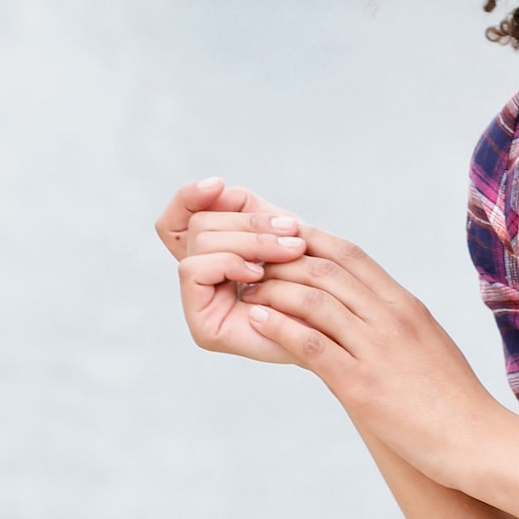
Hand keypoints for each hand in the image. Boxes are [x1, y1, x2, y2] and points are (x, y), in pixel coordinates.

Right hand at [156, 176, 311, 362]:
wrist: (341, 334)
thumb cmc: (317, 283)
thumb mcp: (281, 233)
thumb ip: (249, 210)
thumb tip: (219, 188)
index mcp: (215, 257)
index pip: (178, 219)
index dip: (189, 197)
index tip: (218, 185)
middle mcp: (202, 281)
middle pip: (198, 224)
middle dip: (247, 222)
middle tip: (292, 231)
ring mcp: (200, 306)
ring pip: (200, 242)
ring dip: (250, 240)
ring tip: (290, 251)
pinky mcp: (203, 328)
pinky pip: (194, 269)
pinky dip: (230, 263)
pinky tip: (260, 274)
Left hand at [244, 226, 499, 481]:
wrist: (476, 440)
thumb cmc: (454, 400)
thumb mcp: (428, 345)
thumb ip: (397, 324)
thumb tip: (367, 314)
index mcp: (407, 305)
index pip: (351, 255)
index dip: (310, 240)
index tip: (280, 239)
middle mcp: (392, 318)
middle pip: (326, 269)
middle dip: (282, 261)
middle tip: (251, 263)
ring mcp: (377, 349)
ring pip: (314, 300)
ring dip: (273, 290)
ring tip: (247, 290)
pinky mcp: (361, 384)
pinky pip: (311, 345)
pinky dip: (279, 327)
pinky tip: (257, 321)